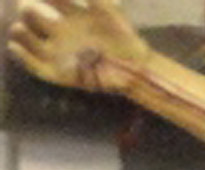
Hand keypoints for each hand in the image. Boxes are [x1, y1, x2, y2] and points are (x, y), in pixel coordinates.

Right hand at [9, 0, 152, 91]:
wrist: (135, 68)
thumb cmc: (124, 38)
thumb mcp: (111, 13)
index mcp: (70, 15)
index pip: (47, 0)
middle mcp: (60, 31)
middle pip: (33, 16)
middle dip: (29, 10)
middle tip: (29, 8)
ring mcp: (58, 52)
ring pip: (29, 39)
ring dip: (22, 33)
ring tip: (21, 28)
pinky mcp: (60, 73)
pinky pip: (36, 67)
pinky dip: (24, 57)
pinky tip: (15, 47)